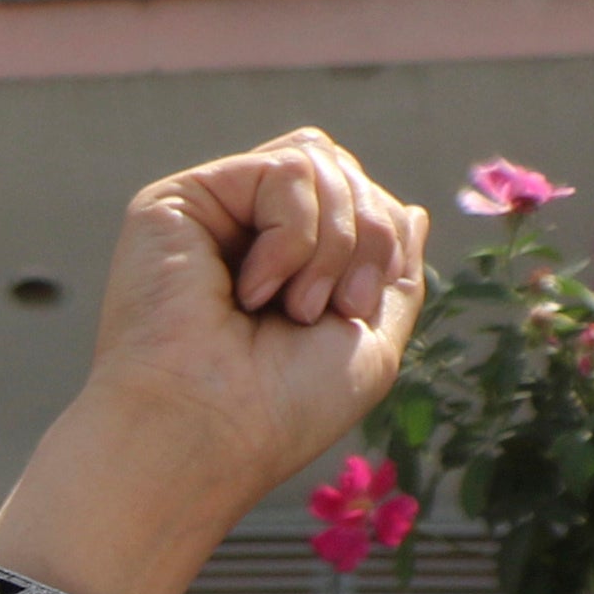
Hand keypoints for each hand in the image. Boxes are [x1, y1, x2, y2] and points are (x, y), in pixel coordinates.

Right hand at [0, 127, 431, 593]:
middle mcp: (245, 233)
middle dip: (366, 234)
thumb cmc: (280, 411)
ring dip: (332, 242)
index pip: (360, 196)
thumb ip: (396, 276)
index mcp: (287, 264)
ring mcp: (212, 214)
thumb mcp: (369, 343)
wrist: (208, 434)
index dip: (381, 240)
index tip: (354, 314)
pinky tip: (251, 291)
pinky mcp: (177, 201)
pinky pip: (285, 169)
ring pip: (318, 158)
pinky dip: (293, 235)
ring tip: (293, 306)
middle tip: (332, 309)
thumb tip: (415, 211)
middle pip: (342, 167)